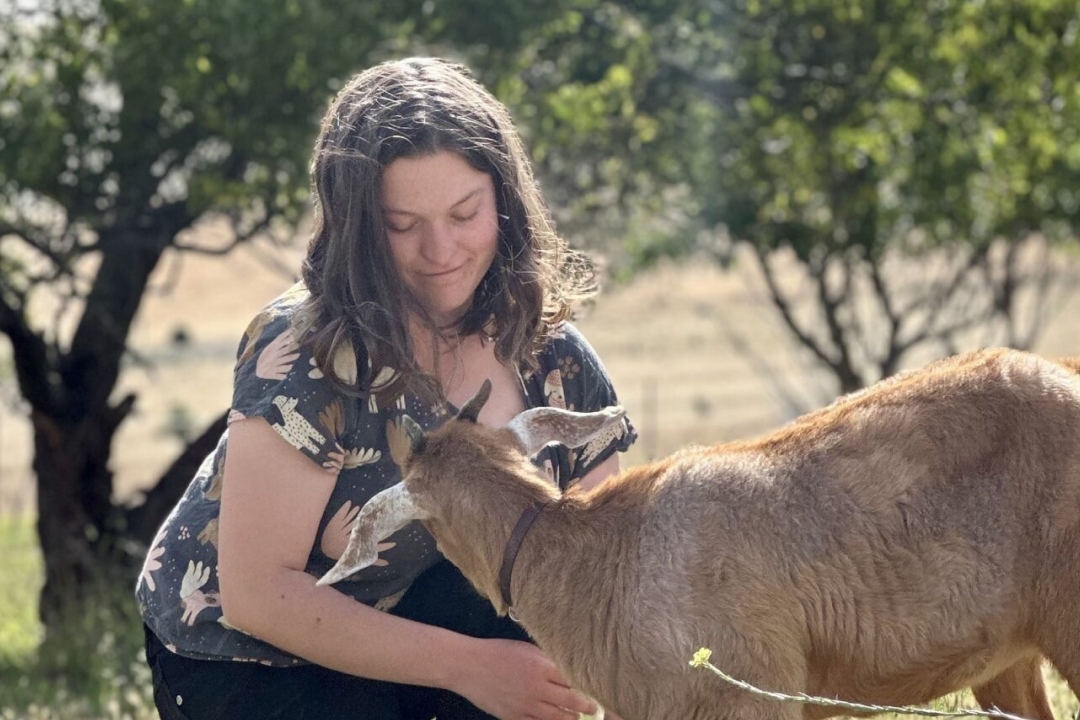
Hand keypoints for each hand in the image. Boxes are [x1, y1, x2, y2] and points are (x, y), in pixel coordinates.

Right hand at [454, 638, 598, 719]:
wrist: (468, 666)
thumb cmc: (497, 653)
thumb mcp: (526, 649)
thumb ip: (547, 660)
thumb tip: (566, 668)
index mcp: (542, 666)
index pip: (573, 679)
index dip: (588, 685)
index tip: (599, 688)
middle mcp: (537, 687)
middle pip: (571, 701)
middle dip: (588, 706)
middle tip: (597, 708)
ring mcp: (526, 705)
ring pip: (557, 719)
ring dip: (571, 719)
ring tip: (578, 718)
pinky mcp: (514, 717)